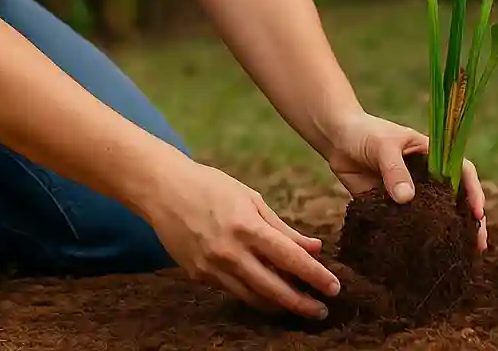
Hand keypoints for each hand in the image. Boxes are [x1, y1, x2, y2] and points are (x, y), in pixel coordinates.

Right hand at [142, 160, 342, 319]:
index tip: (334, 287)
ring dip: (279, 306)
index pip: (290, 258)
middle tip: (321, 310)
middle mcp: (230, 251)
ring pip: (253, 298)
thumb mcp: (251, 198)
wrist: (163, 190)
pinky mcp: (199, 275)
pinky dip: (254, 295)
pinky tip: (268, 294)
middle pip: (274, 288)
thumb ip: (283, 228)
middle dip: (301, 303)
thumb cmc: (211, 186)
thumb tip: (315, 248)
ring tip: (299, 307)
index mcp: (247, 226)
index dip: (315, 276)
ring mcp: (212, 267)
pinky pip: (233, 291)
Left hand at [322, 112, 487, 252]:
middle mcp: (426, 177)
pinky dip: (416, 240)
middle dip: (468, 222)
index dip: (473, 192)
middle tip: (478, 246)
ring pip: (434, 216)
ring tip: (458, 257)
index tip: (476, 213)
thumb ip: (394, 170)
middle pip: (454, 200)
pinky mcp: (392, 208)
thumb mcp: (383, 146)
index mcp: (432, 156)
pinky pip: (408, 225)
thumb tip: (406, 199)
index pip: (462, 172)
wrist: (337, 140)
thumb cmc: (365, 133)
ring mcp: (410, 194)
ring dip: (446, 235)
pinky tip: (423, 256)